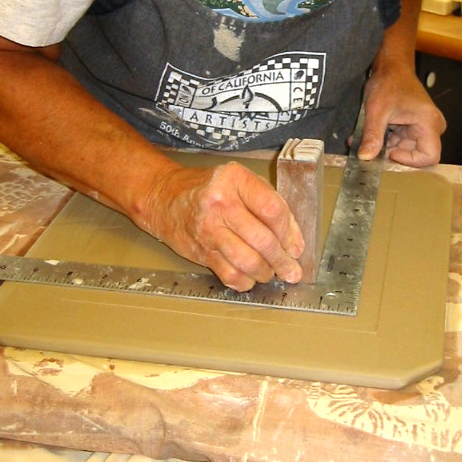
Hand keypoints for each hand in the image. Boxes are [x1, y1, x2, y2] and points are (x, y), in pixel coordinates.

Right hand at [139, 161, 304, 291]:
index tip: (296, 247)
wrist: (165, 198)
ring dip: (266, 273)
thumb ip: (269, 203)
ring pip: (247, 261)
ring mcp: (208, 229)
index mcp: (235, 180)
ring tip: (272, 273)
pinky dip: (246, 281)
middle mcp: (220, 203)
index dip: (290, 232)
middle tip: (292, 271)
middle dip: (282, 260)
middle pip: (262, 239)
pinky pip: (229, 275)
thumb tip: (293, 240)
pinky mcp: (200, 251)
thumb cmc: (210, 189)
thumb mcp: (241, 181)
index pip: (272, 209)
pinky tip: (251, 277)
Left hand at [359, 66, 445, 166]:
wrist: (391, 66)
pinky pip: (400, 142)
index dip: (409, 161)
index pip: (429, 157)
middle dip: (390, 153)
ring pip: (405, 149)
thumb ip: (372, 136)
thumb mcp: (377, 111)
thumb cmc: (389, 82)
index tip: (389, 153)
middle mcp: (431, 127)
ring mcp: (423, 127)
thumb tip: (365, 157)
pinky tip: (370, 135)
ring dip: (385, 147)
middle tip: (370, 148)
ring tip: (366, 139)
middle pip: (415, 154)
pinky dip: (385, 140)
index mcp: (429, 123)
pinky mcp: (414, 126)